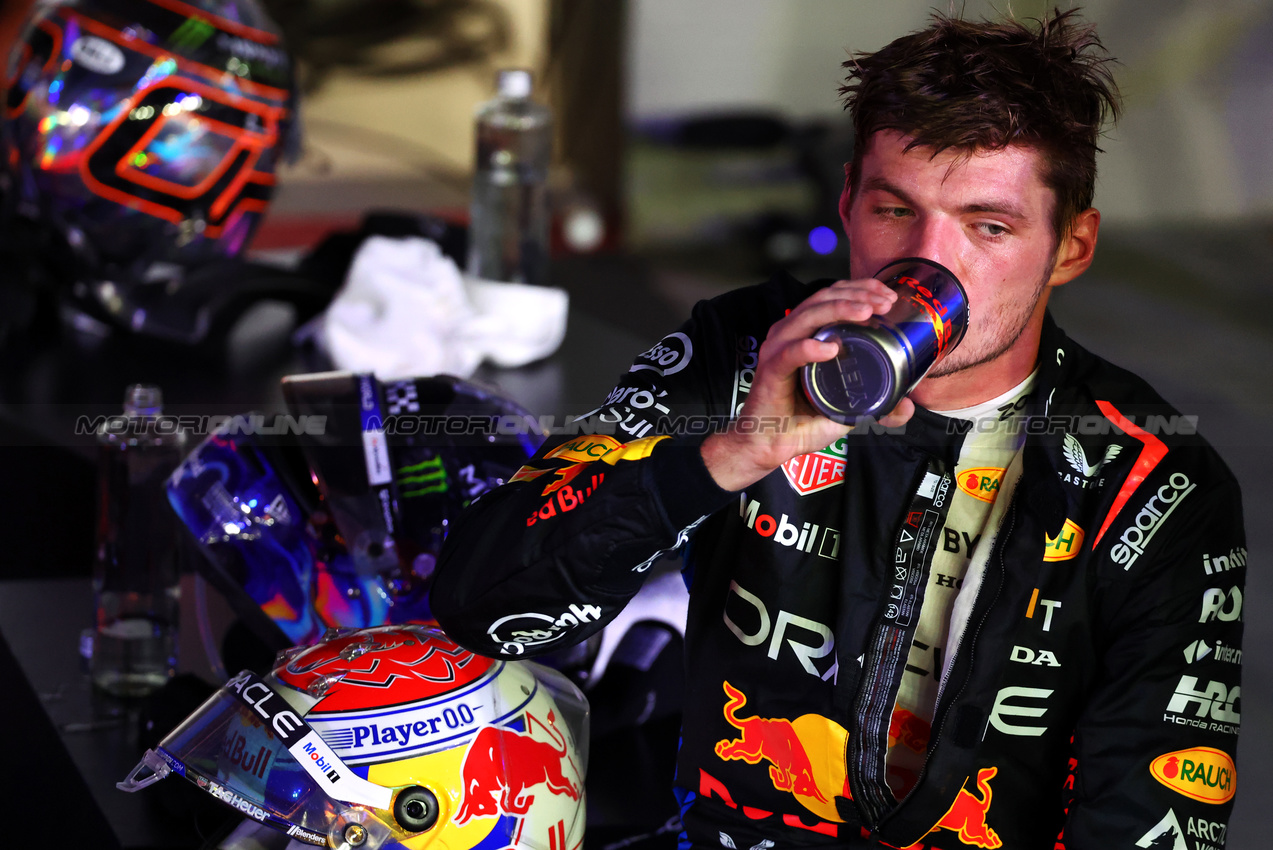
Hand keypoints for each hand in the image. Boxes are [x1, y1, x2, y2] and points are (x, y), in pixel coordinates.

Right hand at [701, 277, 914, 490]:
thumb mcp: (848, 409)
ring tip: (866, 313)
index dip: (861, 288)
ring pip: (808, 316)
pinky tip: (831, 348)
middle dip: (857, 294)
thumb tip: (908, 407)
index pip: (833, 296)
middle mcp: (790, 333)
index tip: (889, 296)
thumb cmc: (801, 421)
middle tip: (884, 303)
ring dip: (839, 309)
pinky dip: (810, 347)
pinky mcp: (770, 370)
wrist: (770, 445)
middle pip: (823, 298)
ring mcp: (778, 349)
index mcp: (807, 332)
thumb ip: (878, 405)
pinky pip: (789, 353)